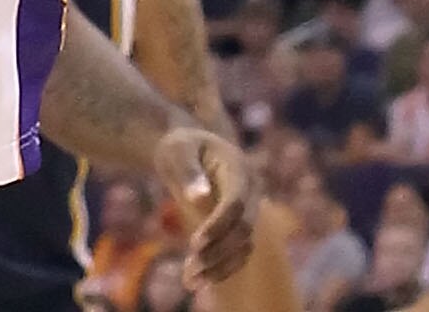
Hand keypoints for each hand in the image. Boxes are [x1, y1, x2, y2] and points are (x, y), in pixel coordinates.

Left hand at [153, 120, 257, 286]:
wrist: (188, 152)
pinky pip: (238, 254)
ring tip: (191, 281)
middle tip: (190, 270)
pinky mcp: (241, 227)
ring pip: (243, 247)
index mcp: (239, 168)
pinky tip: (197, 280)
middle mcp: (251, 191)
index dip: (218, 225)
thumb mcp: (177, 150)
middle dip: (218, 251)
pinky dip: (220, 269)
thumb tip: (200, 196)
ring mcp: (249, 211)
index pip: (236, 202)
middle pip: (243, 229)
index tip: (195, 243)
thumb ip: (188, 171)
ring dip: (219, 266)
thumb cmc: (180, 147)